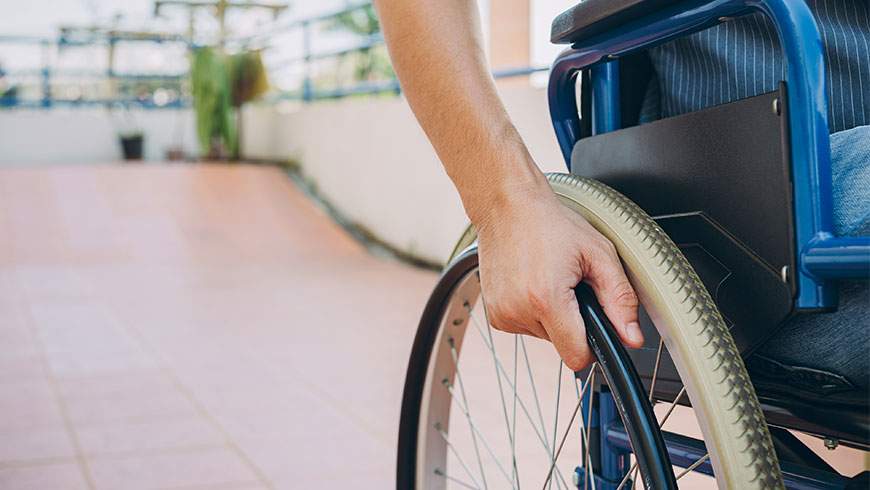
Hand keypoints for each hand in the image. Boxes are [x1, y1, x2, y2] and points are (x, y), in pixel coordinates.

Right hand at [475, 184, 643, 370]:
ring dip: (552, 316)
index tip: (593, 321)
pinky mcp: (493, 314)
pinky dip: (533, 312)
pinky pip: (525, 328)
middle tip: (569, 284)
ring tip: (549, 279)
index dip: (592, 345)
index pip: (577, 357)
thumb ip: (620, 299)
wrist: (507, 206)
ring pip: (544, 337)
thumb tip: (633, 337)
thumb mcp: (598, 254)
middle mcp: (519, 312)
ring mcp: (502, 314)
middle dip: (572, 322)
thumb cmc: (551, 224)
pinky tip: (531, 283)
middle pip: (561, 345)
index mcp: (547, 299)